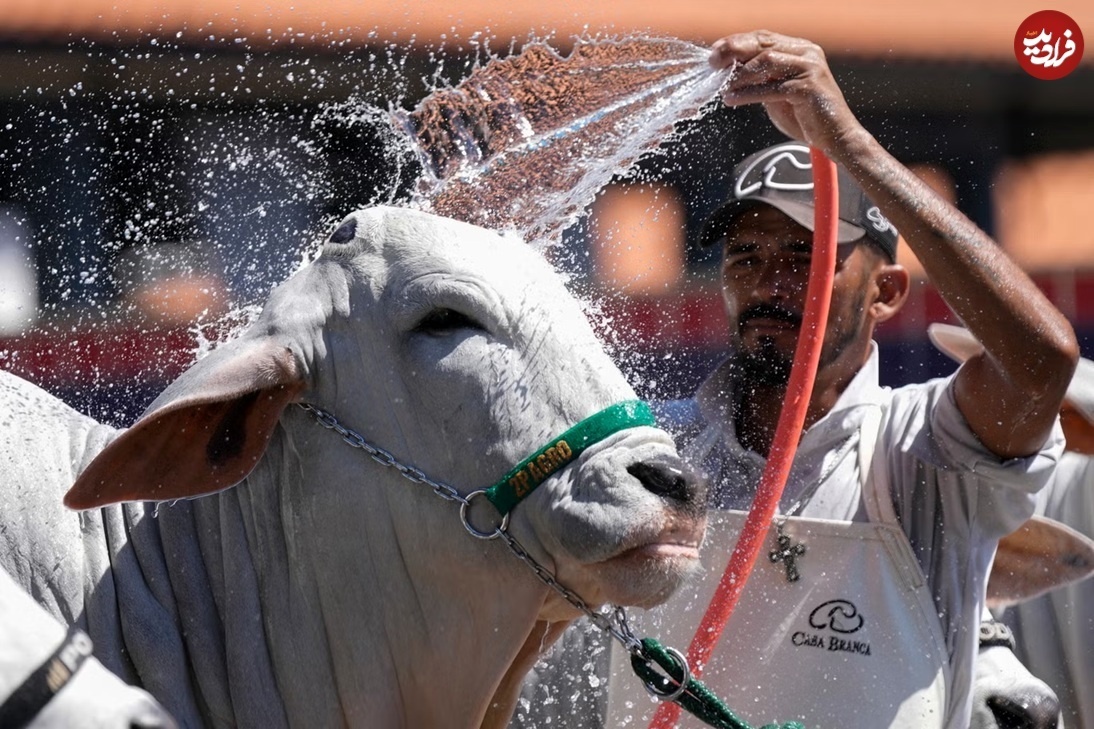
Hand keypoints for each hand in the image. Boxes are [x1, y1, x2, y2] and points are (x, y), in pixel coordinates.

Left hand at [709, 30, 863, 157]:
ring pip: (766, 62)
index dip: (736, 42)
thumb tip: (729, 72)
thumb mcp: (777, 92)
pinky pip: (772, 88)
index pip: (763, 38)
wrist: (834, 137)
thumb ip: (759, 79)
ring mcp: (809, 69)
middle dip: (734, 51)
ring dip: (740, 75)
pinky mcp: (808, 88)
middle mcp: (807, 53)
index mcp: (800, 50)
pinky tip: (732, 99)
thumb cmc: (804, 116)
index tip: (715, 52)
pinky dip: (748, 93)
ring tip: (723, 87)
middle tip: (712, 63)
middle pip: (763, 44)